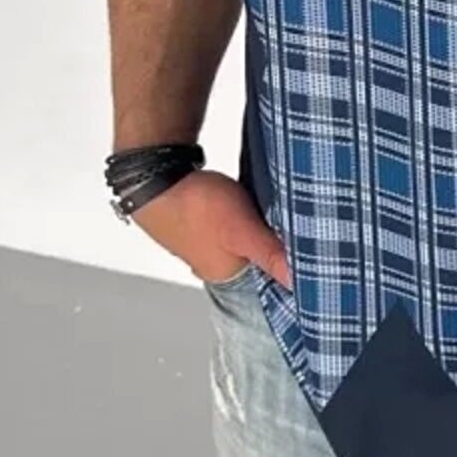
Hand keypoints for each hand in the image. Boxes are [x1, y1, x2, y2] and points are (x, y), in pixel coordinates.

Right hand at [133, 169, 292, 288]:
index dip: (282, 263)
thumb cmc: (195, 206)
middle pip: (250, 256)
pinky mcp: (193, 215)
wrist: (153, 174)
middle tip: (289, 226)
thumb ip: (271, 256)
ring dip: (251, 226)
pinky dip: (234, 212)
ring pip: (236, 237)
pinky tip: (244, 201)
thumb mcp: (243, 232)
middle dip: (268, 243)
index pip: (262, 278)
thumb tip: (299, 282)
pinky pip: (223, 219)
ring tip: (268, 213)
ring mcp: (199, 238)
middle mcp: (209, 260)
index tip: (303, 250)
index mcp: (223, 272)